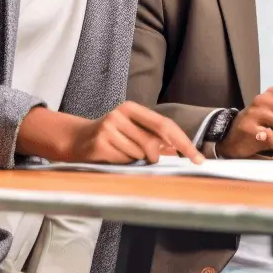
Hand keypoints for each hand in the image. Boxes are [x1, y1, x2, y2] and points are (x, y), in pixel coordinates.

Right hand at [17, 102, 204, 165]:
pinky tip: (113, 157)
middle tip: (153, 161)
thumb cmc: (110, 137)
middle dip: (158, 156)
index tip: (197, 158)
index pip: (165, 125)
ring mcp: (108, 128)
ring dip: (136, 160)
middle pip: (153, 142)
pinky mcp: (100, 144)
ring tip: (123, 154)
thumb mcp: (131, 130)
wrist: (75, 140)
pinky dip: (124, 164)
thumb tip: (180, 149)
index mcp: (131, 108)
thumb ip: (153, 136)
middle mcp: (120, 115)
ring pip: (139, 154)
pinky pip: (124, 161)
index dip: (183, 142)